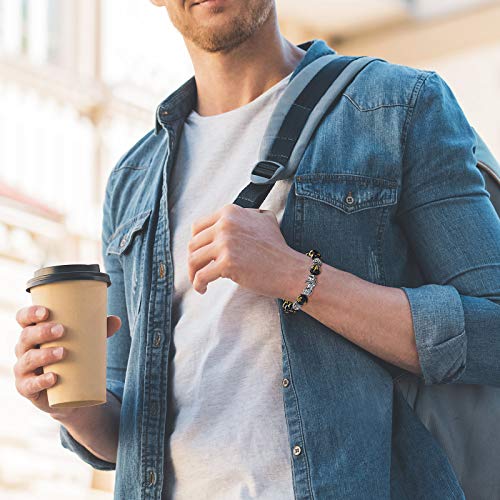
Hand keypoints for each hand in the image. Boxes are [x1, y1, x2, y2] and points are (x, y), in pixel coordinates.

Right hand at [13, 305, 120, 417]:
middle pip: (25, 336)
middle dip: (42, 332)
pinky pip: (29, 385)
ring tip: (62, 352)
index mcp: (34, 333)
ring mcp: (23, 369)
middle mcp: (24, 349)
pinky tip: (52, 378)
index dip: (30, 314)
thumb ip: (100, 330)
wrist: (68, 393)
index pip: (24, 319)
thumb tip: (117, 320)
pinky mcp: (27, 388)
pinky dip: (41, 381)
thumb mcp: (85, 342)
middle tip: (62, 330)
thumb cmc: (72, 357)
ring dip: (44, 355)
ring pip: (28, 359)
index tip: (46, 312)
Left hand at [187, 203, 308, 297]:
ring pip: (193, 259)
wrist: (290, 269)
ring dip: (193, 273)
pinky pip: (201, 276)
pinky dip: (198, 284)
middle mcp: (226, 224)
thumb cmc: (277, 248)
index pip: (198, 226)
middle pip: (193, 244)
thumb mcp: (264, 218)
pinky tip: (203, 289)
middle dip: (194, 260)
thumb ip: (244, 215)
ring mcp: (226, 243)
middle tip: (199, 270)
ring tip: (200, 281)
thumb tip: (226, 221)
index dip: (196, 243)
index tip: (200, 254)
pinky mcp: (227, 263)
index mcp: (230, 212)